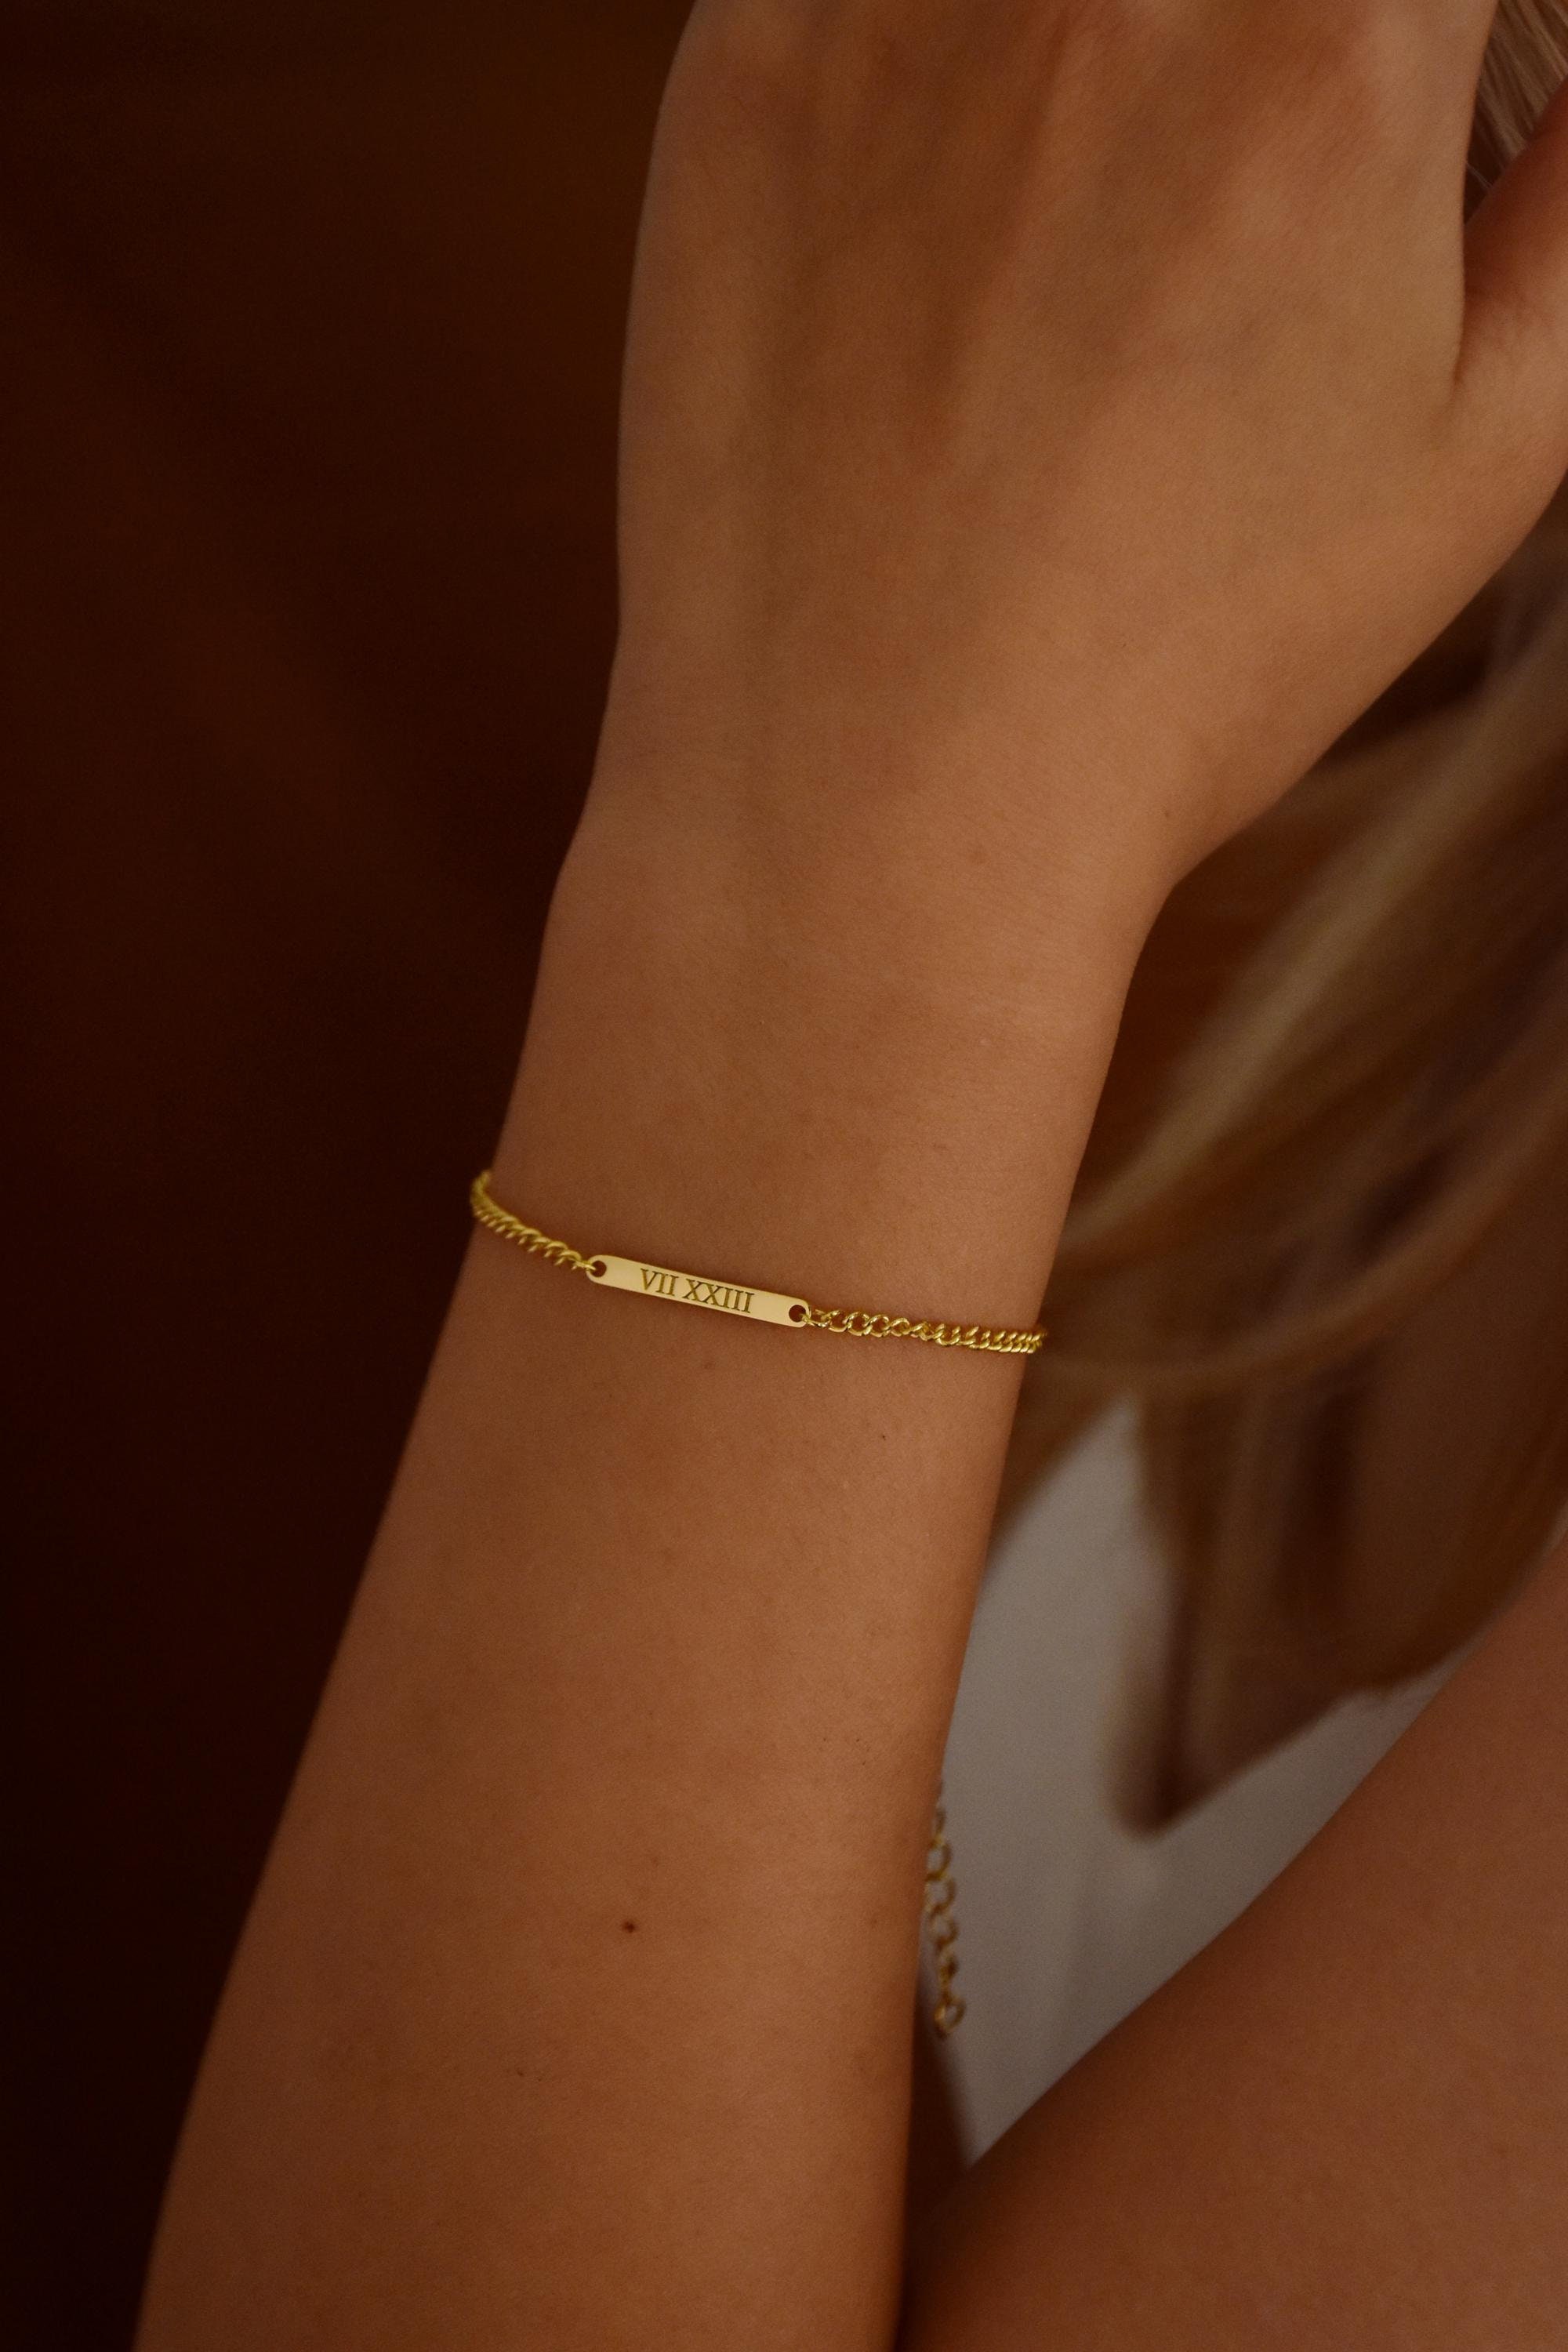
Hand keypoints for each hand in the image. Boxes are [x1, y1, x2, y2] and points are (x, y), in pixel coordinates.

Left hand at [594, 0, 1567, 902]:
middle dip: (1259, 49)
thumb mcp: (1481, 451)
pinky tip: (952, 205)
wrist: (876, 799)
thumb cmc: (1183, 667)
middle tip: (1222, 188)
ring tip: (1086, 220)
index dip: (1407, 37)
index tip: (1376, 103)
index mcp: (1338, 41)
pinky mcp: (752, 56)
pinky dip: (939, 47)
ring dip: (1095, 55)